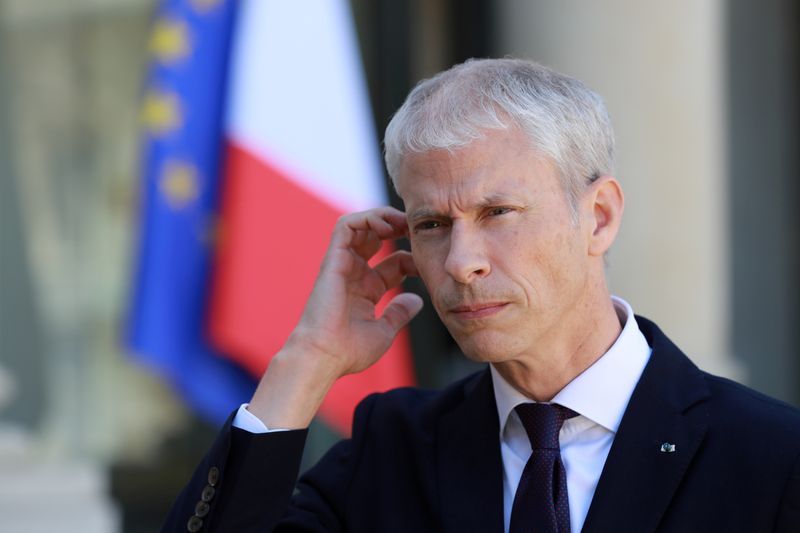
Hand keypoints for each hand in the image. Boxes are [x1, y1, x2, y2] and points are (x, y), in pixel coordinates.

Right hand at [248, 207, 422, 428]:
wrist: (324, 356)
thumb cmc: (349, 350)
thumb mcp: (385, 331)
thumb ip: (399, 313)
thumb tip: (417, 300)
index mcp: (366, 290)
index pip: (394, 263)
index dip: (413, 258)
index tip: (427, 264)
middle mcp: (354, 273)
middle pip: (377, 238)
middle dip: (399, 228)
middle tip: (418, 230)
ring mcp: (343, 264)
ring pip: (361, 225)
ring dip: (384, 217)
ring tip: (403, 222)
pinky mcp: (333, 258)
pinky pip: (346, 225)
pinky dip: (367, 219)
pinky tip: (387, 227)